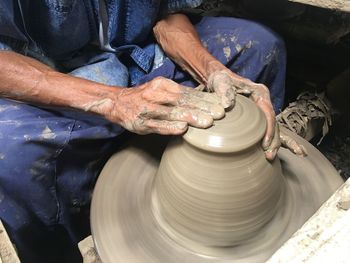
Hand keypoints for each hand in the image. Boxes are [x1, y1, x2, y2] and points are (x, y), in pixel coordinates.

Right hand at [105, 77, 224, 134]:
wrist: (117, 103)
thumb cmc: (145, 97)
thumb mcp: (161, 89)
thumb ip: (179, 94)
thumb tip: (204, 98)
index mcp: (162, 85)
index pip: (187, 92)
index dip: (204, 99)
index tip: (219, 104)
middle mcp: (155, 95)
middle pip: (182, 101)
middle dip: (202, 108)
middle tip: (219, 114)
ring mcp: (147, 109)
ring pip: (171, 113)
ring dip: (190, 117)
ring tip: (206, 122)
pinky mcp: (140, 123)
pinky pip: (157, 125)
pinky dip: (170, 127)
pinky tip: (183, 129)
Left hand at [207, 70, 305, 159]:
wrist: (219, 79)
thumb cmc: (220, 80)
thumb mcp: (221, 82)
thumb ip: (224, 91)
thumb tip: (227, 105)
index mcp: (259, 93)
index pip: (268, 113)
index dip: (268, 129)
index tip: (264, 143)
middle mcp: (264, 102)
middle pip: (273, 123)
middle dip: (273, 141)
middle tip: (269, 156)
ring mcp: (261, 110)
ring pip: (273, 128)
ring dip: (274, 144)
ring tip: (271, 158)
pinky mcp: (257, 117)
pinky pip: (268, 129)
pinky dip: (274, 140)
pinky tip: (282, 151)